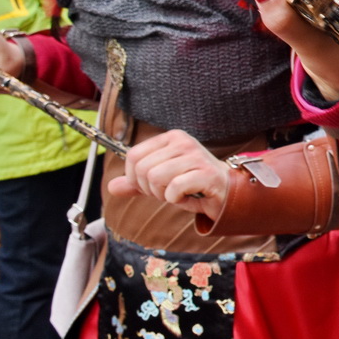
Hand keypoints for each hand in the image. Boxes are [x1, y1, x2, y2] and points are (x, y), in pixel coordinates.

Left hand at [107, 129, 228, 216]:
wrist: (226, 193)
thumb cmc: (194, 185)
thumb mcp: (161, 182)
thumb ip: (137, 183)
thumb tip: (112, 186)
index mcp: (171, 138)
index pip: (133, 155)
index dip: (135, 178)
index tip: (152, 185)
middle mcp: (183, 142)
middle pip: (142, 169)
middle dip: (150, 189)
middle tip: (168, 192)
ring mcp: (195, 155)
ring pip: (156, 178)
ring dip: (163, 195)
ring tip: (178, 194)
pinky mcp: (206, 173)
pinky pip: (174, 188)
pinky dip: (177, 199)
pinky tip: (189, 196)